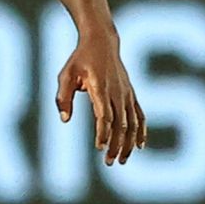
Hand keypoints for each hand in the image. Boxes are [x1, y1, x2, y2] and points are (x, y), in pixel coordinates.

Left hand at [57, 33, 147, 164]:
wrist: (102, 42)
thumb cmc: (80, 59)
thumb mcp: (65, 74)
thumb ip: (63, 97)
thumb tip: (64, 120)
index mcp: (100, 87)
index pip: (104, 115)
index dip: (103, 132)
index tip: (99, 147)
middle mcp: (117, 92)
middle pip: (120, 123)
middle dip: (116, 144)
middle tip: (109, 162)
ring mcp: (127, 94)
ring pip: (132, 123)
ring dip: (129, 143)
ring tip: (121, 160)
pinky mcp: (131, 94)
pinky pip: (140, 115)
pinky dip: (141, 131)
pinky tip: (140, 146)